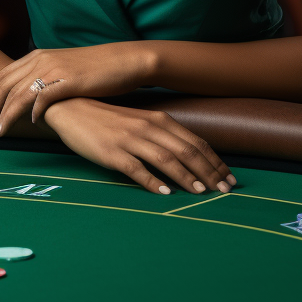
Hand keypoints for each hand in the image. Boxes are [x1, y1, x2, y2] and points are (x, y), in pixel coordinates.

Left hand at [0, 43, 153, 136]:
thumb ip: (44, 77)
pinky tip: (32, 124)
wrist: (123, 61)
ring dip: (5, 116)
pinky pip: (43, 98)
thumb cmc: (95, 69)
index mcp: (38, 56)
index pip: (2, 75)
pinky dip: (33, 112)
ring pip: (19, 95)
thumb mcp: (63, 68)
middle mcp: (41, 59)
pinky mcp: (68, 80)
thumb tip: (29, 97)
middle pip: (5, 86)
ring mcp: (54, 69)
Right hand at [41, 97, 236, 194]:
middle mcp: (148, 127)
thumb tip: (187, 157)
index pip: (195, 142)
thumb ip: (161, 135)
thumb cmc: (107, 118)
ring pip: (166, 159)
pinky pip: (136, 168)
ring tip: (202, 193)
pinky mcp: (112, 152)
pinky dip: (153, 181)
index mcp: (158, 119)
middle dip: (209, 172)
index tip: (230, 178)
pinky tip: (165, 193)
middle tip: (225, 191)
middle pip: (186, 151)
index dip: (215, 161)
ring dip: (187, 177)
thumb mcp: (139, 122)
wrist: (71, 107)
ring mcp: (129, 139)